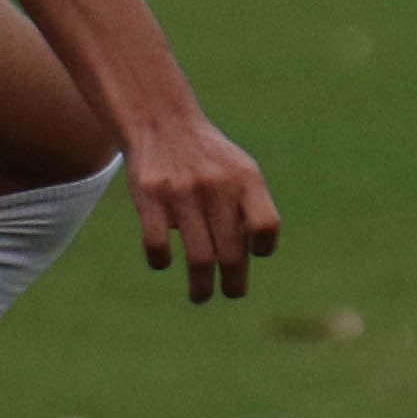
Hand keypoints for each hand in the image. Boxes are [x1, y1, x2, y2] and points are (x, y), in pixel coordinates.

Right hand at [123, 113, 282, 302]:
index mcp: (246, 179)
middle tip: (232, 292)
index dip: (262, 248)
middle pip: (234, 251)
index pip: (266, 226)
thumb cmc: (208, 158)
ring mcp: (183, 192)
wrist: (162, 122)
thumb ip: (252, 208)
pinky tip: (164, 261)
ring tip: (201, 296)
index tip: (252, 254)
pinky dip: (161, 261)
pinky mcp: (150, 197)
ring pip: (200, 258)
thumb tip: (255, 257)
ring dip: (201, 287)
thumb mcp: (241, 171)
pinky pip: (157, 245)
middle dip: (234, 282)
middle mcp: (217, 186)